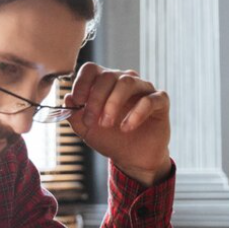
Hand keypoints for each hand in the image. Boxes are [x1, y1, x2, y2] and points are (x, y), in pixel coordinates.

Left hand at [65, 62, 170, 184]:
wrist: (134, 158)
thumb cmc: (111, 139)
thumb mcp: (87, 130)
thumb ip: (75, 115)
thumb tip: (68, 98)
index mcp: (105, 83)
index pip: (92, 69)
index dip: (82, 82)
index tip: (77, 102)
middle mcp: (125, 80)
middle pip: (108, 75)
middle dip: (97, 99)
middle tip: (92, 121)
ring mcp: (144, 89)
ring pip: (127, 82)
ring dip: (113, 103)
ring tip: (108, 124)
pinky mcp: (160, 101)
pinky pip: (149, 99)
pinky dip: (136, 113)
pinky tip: (127, 128)